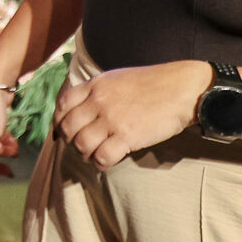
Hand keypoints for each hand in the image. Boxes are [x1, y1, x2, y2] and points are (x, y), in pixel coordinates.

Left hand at [53, 60, 211, 167]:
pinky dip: (100, 163)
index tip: (65, 130)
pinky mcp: (127, 136)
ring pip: (81, 144)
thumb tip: (84, 107)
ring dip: (84, 154)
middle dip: (70, 140)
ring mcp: (112, 119)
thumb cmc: (153, 83)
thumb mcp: (118, 78)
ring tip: (93, 155)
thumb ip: (98, 91)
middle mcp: (99, 101)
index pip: (62, 104)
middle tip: (80, 146)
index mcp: (96, 85)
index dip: (59, 120)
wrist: (182, 89)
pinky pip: (102, 156)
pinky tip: (106, 162)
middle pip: (68, 126)